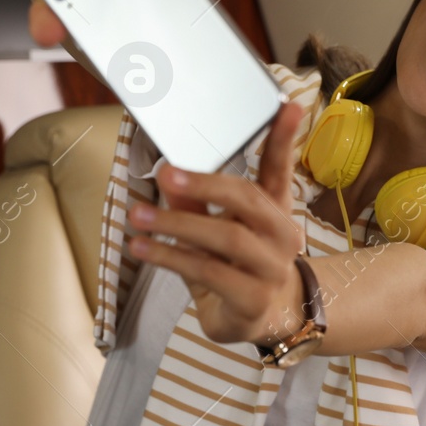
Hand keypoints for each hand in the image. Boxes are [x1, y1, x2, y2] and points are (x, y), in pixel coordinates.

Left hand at [126, 103, 309, 345]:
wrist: (267, 321)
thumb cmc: (239, 269)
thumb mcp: (215, 232)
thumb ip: (195, 206)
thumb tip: (167, 177)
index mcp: (276, 212)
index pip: (280, 170)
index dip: (283, 138)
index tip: (287, 105)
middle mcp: (282, 236)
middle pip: (248, 200)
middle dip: (204, 184)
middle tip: (165, 174)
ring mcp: (272, 269)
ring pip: (226, 237)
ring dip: (176, 224)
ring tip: (138, 216)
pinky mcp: (253, 299)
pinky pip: (209, 272)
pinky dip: (171, 257)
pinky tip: (143, 248)